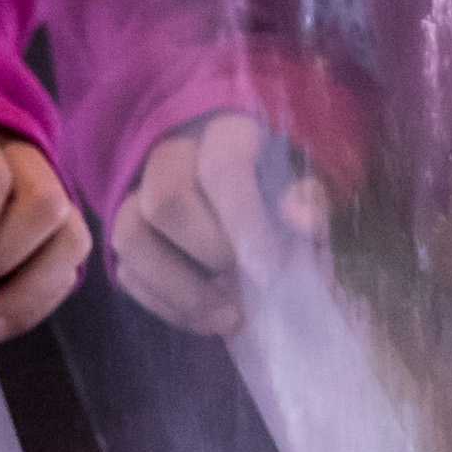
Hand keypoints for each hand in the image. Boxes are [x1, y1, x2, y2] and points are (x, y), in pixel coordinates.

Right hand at [112, 106, 324, 334]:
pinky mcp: (132, 232)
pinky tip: (209, 319)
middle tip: (252, 282)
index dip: (242, 220)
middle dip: (209, 252)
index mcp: (229, 131)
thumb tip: (302, 218)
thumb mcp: (324, 185)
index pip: (221, 165)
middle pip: (165, 198)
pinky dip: (167, 304)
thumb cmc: (298, 190)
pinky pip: (127, 271)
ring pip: (131, 235)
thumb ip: (318, 199)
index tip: (269, 272)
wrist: (271, 200)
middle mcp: (175, 154)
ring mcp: (143, 193)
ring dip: (182, 288)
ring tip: (231, 316)